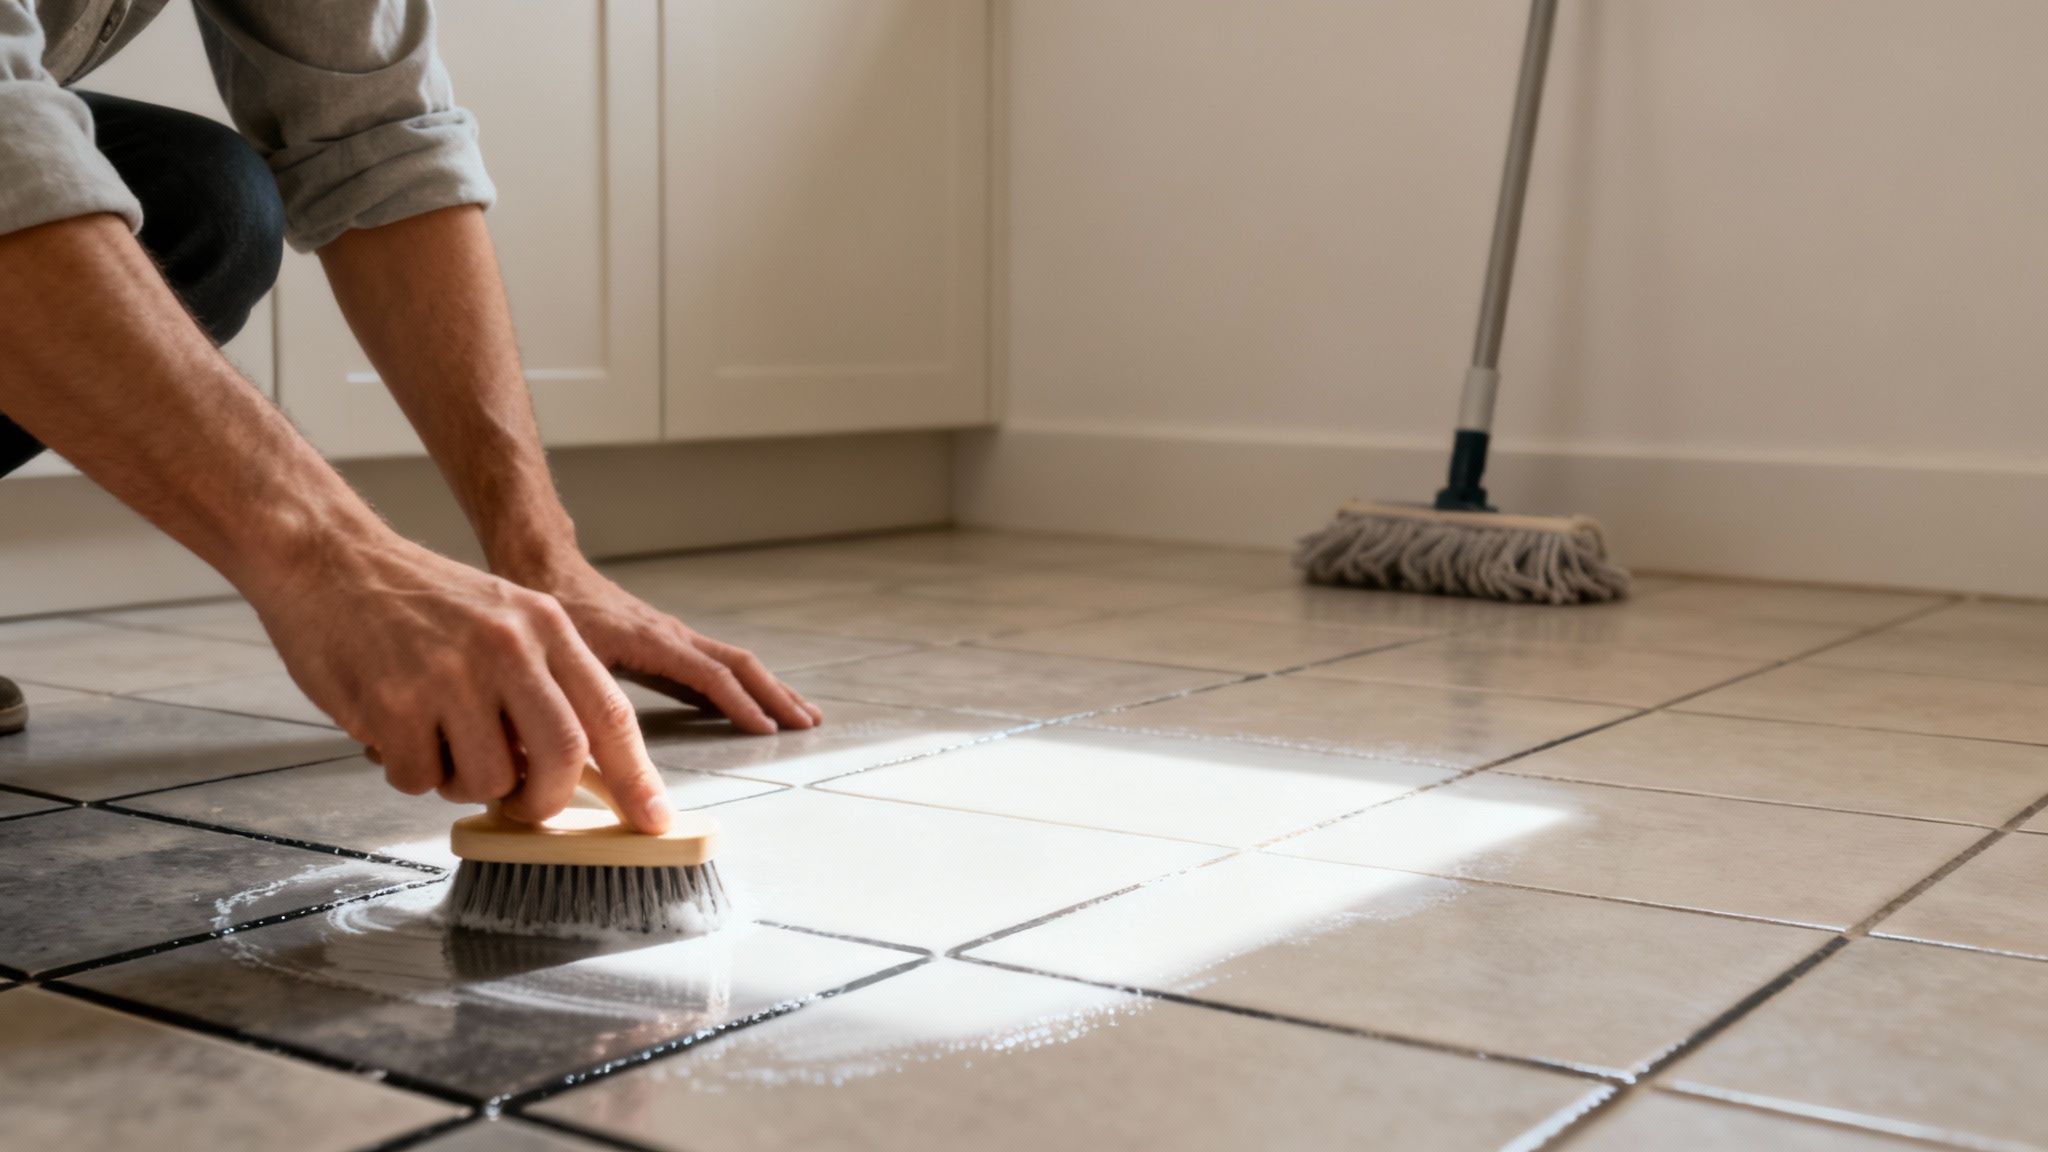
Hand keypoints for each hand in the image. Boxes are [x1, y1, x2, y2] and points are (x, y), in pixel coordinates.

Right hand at [247, 533, 673, 832]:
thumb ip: (544, 681)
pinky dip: (409, 773)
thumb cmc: (415, 599)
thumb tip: (577, 767)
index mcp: (546, 625)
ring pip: (488, 779)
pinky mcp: (395, 703)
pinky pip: (420, 779)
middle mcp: (508, 647)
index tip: (653, 820)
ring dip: (463, 783)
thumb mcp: (503, 617)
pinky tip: (392, 730)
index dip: (636, 775)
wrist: (328, 558)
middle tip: (523, 806)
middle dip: (545, 800)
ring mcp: (452, 675)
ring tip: (437, 741)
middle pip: (562, 756)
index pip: (610, 712)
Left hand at [505, 557, 821, 734]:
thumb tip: (597, 750)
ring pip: (735, 662)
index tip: (766, 731)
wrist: (547, 569)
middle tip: (808, 723)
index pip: (711, 675)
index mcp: (654, 641)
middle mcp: (673, 635)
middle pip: (741, 664)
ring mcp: (674, 636)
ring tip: (799, 713)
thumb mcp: (565, 658)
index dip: (739, 705)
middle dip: (777, 695)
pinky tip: (752, 704)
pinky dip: (743, 684)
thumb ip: (583, 699)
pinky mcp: (668, 642)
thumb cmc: (553, 611)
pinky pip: (717, 663)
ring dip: (770, 688)